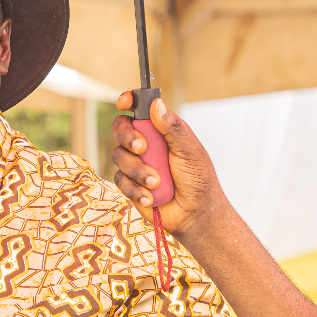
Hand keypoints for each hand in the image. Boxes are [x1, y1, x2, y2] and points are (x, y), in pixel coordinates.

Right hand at [111, 92, 230, 238]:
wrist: (195, 215)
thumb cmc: (198, 180)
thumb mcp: (190, 151)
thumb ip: (172, 128)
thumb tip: (156, 104)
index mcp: (160, 130)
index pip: (139, 109)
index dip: (129, 101)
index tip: (124, 103)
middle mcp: (145, 143)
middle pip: (120, 129)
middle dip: (127, 137)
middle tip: (142, 148)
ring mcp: (135, 163)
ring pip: (118, 156)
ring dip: (138, 171)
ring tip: (157, 183)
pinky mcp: (129, 183)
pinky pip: (120, 180)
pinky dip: (135, 189)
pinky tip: (150, 198)